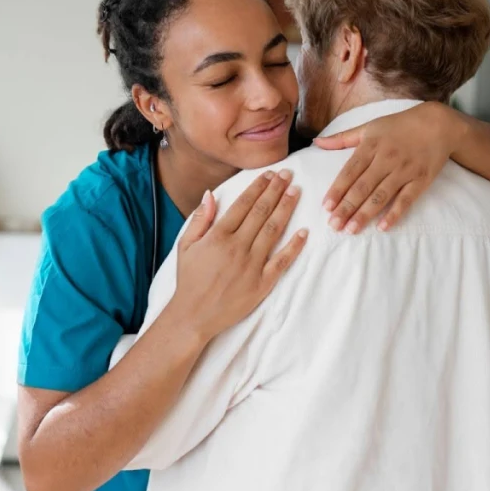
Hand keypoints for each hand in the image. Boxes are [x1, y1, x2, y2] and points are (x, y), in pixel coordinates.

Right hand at [168, 170, 308, 342]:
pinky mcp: (262, 284)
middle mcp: (237, 247)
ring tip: (296, 192)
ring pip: (273, 231)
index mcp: (218, 237)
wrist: (194, 315)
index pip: (243, 204)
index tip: (269, 174)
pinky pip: (282, 261)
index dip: (258, 187)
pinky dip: (294, 246)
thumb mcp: (185, 246)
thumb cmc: (189, 280)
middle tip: (287, 175)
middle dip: (276, 191)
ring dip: (286, 209)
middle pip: (261, 212)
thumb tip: (211, 194)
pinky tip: (304, 232)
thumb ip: (200, 219)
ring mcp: (251, 266)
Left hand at [313, 102, 466, 232]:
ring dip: (365, 214)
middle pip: (362, 187)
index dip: (337, 190)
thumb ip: (342, 138)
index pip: (349, 172)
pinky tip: (382, 227)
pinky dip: (394, 214)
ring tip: (351, 229)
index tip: (326, 207)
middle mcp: (386, 159)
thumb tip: (316, 142)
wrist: (438, 124)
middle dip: (346, 207)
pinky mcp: (421, 180)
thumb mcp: (369, 127)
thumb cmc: (399, 125)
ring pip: (381, 196)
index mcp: (370, 146)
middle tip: (333, 225)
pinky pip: (406, 200)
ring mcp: (404, 171)